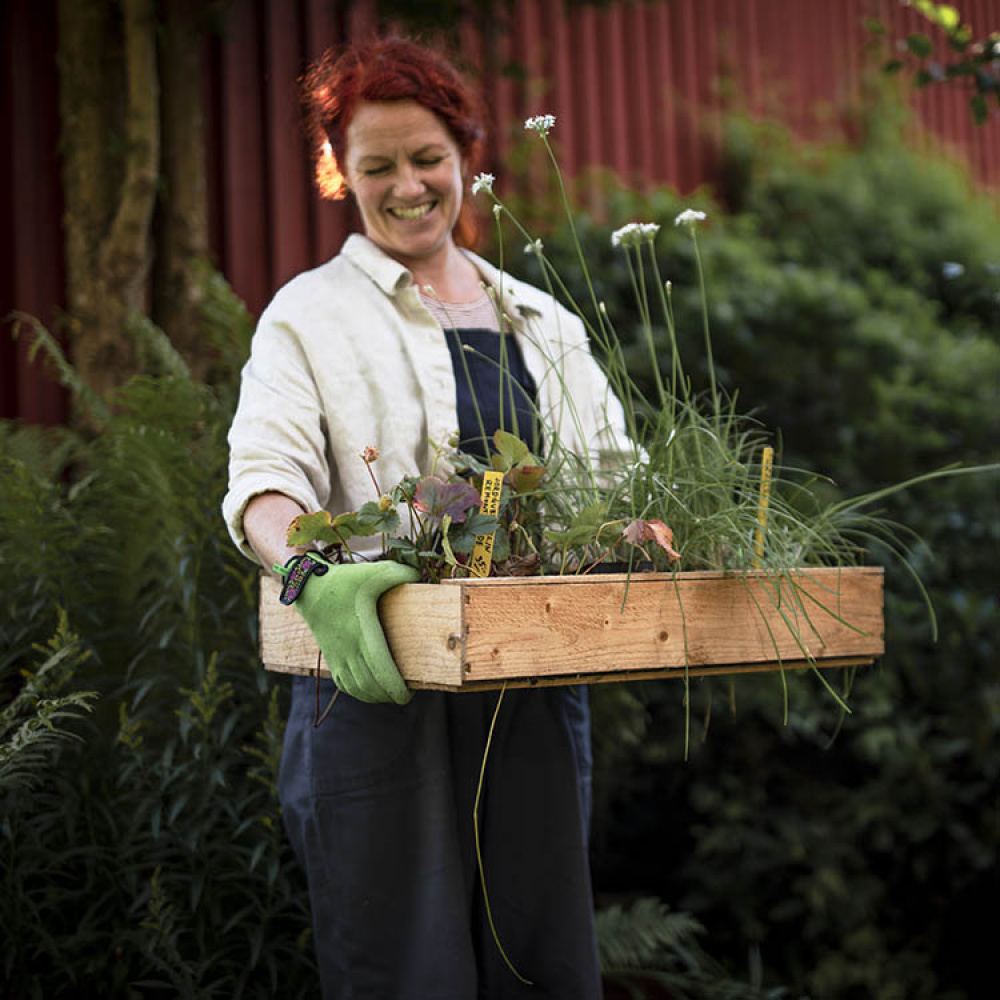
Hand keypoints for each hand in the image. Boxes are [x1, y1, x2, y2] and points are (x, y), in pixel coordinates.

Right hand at [281, 554, 418, 703]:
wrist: (309, 589)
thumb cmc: (344, 581)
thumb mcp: (373, 573)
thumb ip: (399, 573)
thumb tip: (418, 575)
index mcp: (363, 634)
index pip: (382, 673)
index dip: (396, 689)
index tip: (409, 693)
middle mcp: (349, 650)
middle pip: (372, 686)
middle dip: (390, 696)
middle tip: (405, 694)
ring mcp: (338, 656)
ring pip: (357, 689)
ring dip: (375, 697)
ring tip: (390, 695)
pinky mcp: (331, 658)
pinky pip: (344, 685)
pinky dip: (359, 693)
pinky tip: (370, 691)